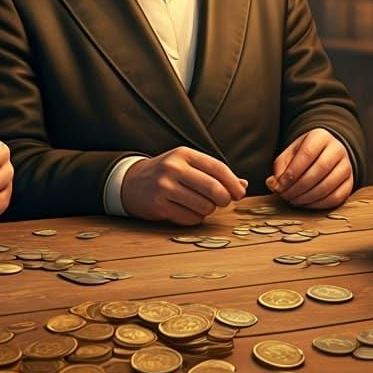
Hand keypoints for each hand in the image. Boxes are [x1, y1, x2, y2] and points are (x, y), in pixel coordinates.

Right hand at [120, 147, 246, 224]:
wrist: (130, 182)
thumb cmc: (165, 174)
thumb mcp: (186, 165)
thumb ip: (213, 173)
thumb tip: (242, 185)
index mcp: (183, 154)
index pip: (218, 168)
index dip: (233, 183)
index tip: (239, 193)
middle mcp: (174, 168)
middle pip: (215, 189)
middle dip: (224, 199)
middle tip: (221, 202)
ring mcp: (165, 186)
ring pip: (204, 206)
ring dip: (207, 210)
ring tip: (198, 204)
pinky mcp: (159, 205)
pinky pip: (190, 218)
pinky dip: (194, 218)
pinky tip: (185, 211)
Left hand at [266, 128, 352, 208]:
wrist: (325, 153)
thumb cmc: (303, 154)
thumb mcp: (289, 154)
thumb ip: (280, 168)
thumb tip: (273, 185)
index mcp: (320, 137)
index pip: (306, 155)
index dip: (291, 173)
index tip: (279, 186)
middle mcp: (337, 149)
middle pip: (319, 170)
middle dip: (299, 187)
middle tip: (285, 196)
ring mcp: (347, 165)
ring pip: (329, 185)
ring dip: (308, 197)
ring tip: (293, 201)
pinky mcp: (350, 182)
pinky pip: (337, 196)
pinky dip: (320, 204)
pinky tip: (306, 204)